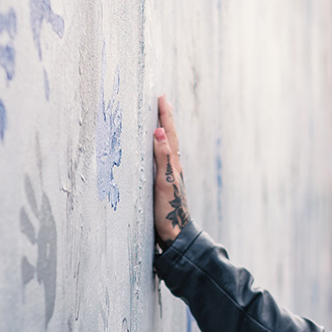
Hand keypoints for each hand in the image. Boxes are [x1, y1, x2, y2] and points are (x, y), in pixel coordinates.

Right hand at [151, 95, 192, 244]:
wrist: (175, 234)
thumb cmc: (169, 210)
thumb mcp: (164, 182)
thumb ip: (162, 157)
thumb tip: (160, 132)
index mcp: (173, 163)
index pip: (168, 134)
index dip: (164, 116)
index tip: (161, 97)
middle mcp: (173, 166)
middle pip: (169, 137)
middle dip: (165, 119)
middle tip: (161, 102)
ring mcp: (170, 175)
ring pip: (166, 147)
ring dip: (163, 132)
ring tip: (159, 120)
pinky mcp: (165, 184)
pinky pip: (162, 159)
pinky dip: (159, 148)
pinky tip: (156, 151)